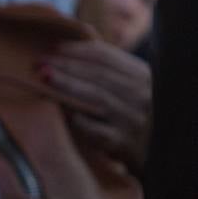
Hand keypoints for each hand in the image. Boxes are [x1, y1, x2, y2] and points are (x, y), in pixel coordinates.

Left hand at [43, 39, 151, 172]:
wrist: (159, 152)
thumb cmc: (135, 112)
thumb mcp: (134, 86)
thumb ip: (109, 68)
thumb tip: (65, 48)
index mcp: (145, 76)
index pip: (106, 56)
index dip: (77, 49)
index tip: (55, 47)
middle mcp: (144, 96)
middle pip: (98, 74)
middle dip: (66, 65)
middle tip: (40, 60)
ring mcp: (134, 120)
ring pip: (96, 97)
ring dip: (67, 84)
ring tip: (44, 76)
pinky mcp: (124, 143)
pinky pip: (94, 127)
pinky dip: (76, 116)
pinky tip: (60, 108)